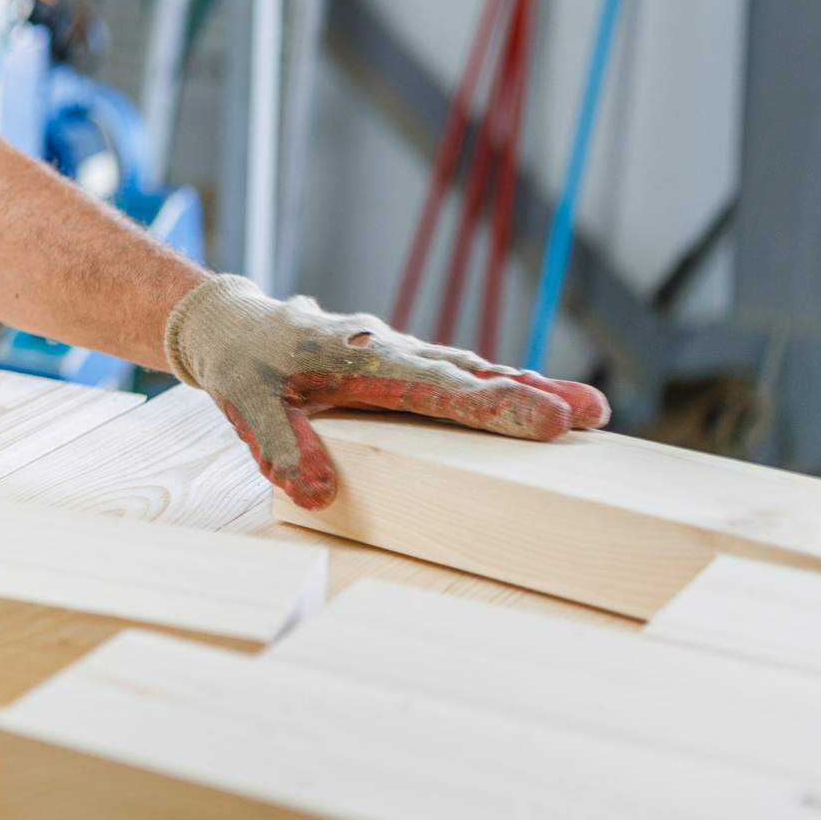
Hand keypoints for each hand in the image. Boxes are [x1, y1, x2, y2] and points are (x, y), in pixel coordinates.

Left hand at [164, 275, 609, 508]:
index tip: (548, 422)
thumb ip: (281, 448)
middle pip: (467, 373)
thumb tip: (319, 496)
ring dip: (525, 386)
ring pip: (468, 368)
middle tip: (591, 415)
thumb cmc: (240, 365)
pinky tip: (537, 400)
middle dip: (529, 393)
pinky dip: (497, 383)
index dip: (491, 406)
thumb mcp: (244, 408)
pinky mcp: (397, 361)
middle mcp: (384, 349)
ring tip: (587, 410)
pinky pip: (454, 372)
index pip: (434, 387)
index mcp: (354, 358)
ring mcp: (395, 352)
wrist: (229, 323)